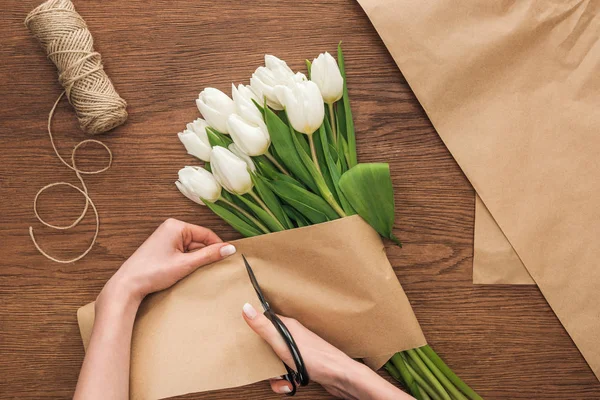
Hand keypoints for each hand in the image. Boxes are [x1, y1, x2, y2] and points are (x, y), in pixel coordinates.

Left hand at [97, 218, 235, 310]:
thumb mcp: (186, 264)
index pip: (206, 234)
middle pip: (199, 240)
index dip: (218, 246)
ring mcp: (165, 237)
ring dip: (195, 259)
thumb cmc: (153, 272)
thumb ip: (209, 255)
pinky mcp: (162, 247)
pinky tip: (185, 271)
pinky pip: (182, 251)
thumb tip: (230, 249)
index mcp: (176, 226)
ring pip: (191, 247)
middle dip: (205, 254)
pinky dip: (187, 261)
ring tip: (195, 271)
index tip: (228, 258)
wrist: (128, 285)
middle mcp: (170, 228)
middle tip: (212, 269)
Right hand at [242, 303, 411, 398]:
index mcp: (288, 326)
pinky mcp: (302, 364)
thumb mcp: (283, 343)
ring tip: (283, 381)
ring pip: (276, 362)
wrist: (340, 376)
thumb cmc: (315, 358)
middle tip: (268, 368)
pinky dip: (285, 381)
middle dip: (265, 361)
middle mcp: (293, 336)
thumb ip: (264, 327)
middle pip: (268, 346)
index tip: (248, 341)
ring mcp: (298, 350)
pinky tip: (291, 385)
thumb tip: (246, 307)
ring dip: (276, 376)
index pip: (265, 322)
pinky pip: (286, 372)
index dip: (255, 330)